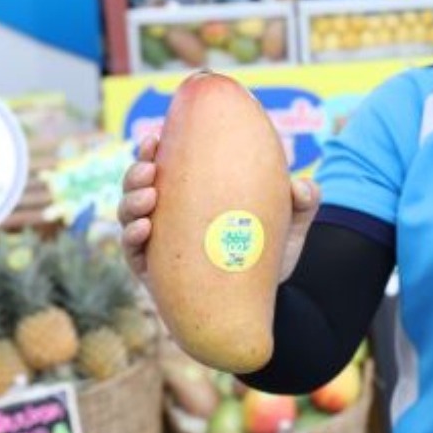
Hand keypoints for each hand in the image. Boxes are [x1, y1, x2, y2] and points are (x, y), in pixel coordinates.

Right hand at [118, 135, 321, 285]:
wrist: (268, 297)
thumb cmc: (272, 249)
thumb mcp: (291, 221)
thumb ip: (303, 200)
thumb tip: (300, 186)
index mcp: (193, 192)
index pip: (166, 163)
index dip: (153, 147)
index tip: (156, 135)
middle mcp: (170, 214)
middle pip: (139, 185)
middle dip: (137, 172)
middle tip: (150, 168)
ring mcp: (158, 243)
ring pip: (130, 216)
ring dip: (132, 202)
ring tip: (149, 198)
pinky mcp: (153, 273)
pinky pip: (133, 254)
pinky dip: (132, 238)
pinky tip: (145, 229)